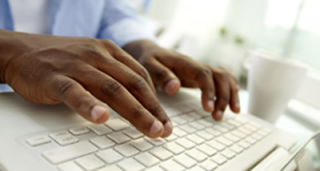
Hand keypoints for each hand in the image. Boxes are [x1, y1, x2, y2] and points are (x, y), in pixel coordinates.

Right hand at [0, 30, 171, 137]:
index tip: (164, 120)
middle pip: (132, 84)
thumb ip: (114, 76)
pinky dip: (88, 105)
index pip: (140, 76)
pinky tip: (100, 118)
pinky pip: (74, 91)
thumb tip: (137, 101)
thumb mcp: (94, 61)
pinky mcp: (54, 77)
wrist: (21, 50)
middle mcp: (97, 55)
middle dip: (151, 109)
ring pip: (111, 88)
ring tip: (148, 128)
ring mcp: (76, 65)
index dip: (155, 100)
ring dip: (134, 111)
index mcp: (109, 51)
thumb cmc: (62, 59)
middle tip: (163, 129)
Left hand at [123, 40, 239, 120]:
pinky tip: (232, 105)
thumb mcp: (148, 66)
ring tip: (233, 112)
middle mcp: (196, 65)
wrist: (151, 53)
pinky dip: (230, 91)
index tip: (208, 109)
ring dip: (230, 94)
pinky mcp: (202, 76)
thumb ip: (161, 76)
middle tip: (217, 117)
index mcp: (184, 63)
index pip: (204, 74)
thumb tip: (175, 87)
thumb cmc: (149, 61)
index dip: (209, 91)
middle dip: (223, 96)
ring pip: (224, 77)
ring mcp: (200, 70)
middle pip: (219, 76)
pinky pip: (222, 80)